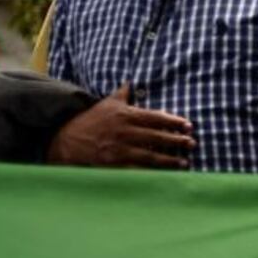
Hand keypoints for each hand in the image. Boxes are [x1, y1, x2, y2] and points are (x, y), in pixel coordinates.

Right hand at [47, 83, 194, 168]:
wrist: (64, 139)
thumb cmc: (90, 120)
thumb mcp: (107, 103)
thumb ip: (123, 94)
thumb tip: (132, 82)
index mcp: (126, 115)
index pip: (155, 118)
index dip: (173, 122)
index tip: (188, 126)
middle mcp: (124, 132)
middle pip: (156, 137)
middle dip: (176, 141)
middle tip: (192, 143)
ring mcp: (119, 149)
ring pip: (149, 155)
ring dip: (168, 160)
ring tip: (184, 163)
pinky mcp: (112, 164)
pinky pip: (135, 170)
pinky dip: (150, 172)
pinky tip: (163, 175)